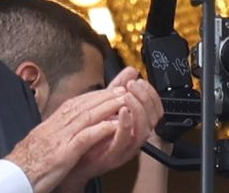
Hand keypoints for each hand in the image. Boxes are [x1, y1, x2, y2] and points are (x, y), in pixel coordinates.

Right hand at [7, 68, 160, 192]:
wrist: (11, 178)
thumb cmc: (25, 164)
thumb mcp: (41, 141)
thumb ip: (54, 131)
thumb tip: (66, 123)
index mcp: (51, 123)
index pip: (76, 102)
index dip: (95, 95)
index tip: (110, 90)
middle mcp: (56, 126)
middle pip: (85, 105)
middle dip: (106, 95)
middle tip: (124, 89)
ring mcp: (60, 139)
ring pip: (87, 116)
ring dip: (108, 106)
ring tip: (125, 101)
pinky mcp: (64, 154)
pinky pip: (85, 137)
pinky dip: (101, 129)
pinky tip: (114, 125)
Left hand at [66, 69, 162, 183]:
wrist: (72, 157)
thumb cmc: (90, 133)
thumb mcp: (106, 105)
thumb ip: (119, 87)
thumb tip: (131, 70)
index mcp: (137, 125)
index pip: (156, 108)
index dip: (151, 93)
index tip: (140, 81)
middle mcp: (135, 136)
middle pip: (154, 117)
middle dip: (146, 98)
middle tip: (133, 85)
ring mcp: (126, 147)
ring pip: (144, 129)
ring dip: (138, 109)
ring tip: (127, 95)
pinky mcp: (113, 155)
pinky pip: (125, 140)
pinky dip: (126, 124)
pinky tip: (121, 111)